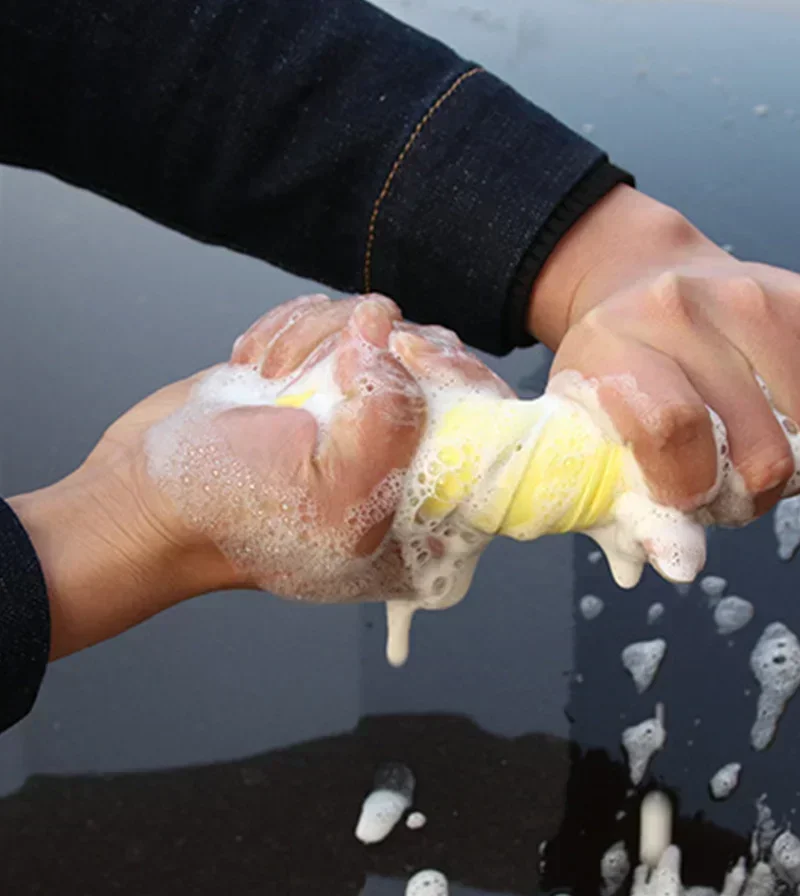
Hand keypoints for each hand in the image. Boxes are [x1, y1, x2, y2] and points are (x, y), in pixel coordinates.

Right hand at [11, 294, 436, 658]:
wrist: (144, 495)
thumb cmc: (233, 512)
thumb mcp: (333, 488)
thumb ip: (391, 416)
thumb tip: (387, 329)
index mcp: (433, 510)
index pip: (495, 426)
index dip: (459, 377)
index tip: (403, 359)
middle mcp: (408, 461)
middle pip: (443, 363)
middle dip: (379, 348)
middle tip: (325, 372)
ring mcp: (364, 416)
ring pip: (388, 330)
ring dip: (323, 334)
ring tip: (274, 377)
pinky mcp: (324, 379)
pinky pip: (338, 320)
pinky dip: (295, 328)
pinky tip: (262, 367)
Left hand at [528, 186, 799, 516]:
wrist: (645, 281)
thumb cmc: (616, 370)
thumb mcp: (589, 427)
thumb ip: (622, 501)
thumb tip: (682, 567)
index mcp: (619, 344)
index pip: (675, 429)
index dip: (691, 489)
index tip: (686, 501)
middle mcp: (690, 310)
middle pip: (761, 447)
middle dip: (749, 497)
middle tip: (725, 492)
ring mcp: (759, 299)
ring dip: (792, 476)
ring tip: (753, 464)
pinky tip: (787, 434)